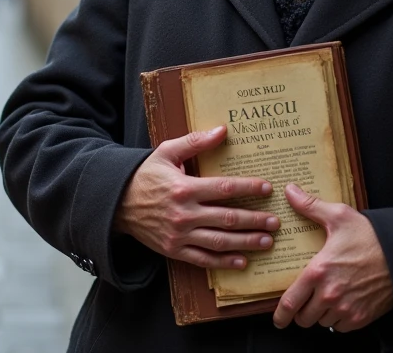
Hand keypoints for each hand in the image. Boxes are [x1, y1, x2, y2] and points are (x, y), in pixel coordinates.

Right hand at [114, 126, 279, 269]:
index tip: (267, 188)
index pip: (224, 189)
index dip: (248, 188)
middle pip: (228, 218)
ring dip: (246, 242)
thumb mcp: (166, 152)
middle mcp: (184, 214)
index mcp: (184, 188)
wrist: (116, 203)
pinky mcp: (174, 250)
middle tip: (276, 221)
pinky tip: (242, 261)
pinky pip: (203, 259)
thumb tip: (222, 130)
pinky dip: (223, 262)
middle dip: (255, 220)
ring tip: (267, 241)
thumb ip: (195, 142)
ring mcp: (179, 235)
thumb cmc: (144, 175)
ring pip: (220, 241)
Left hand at [273, 184, 392, 332]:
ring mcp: (346, 309)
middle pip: (304, 318)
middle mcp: (330, 295)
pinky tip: (341, 303)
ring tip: (325, 297)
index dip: (280, 315)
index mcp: (318, 272)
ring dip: (320, 313)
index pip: (290, 303)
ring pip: (322, 322)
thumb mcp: (339, 216)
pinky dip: (338, 319)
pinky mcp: (361, 318)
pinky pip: (340, 326)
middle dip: (300, 311)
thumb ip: (311, 206)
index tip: (278, 318)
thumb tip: (290, 191)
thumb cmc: (371, 236)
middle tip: (304, 301)